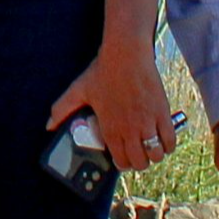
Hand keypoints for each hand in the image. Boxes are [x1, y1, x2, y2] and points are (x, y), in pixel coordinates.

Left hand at [50, 42, 179, 172]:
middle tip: (138, 154)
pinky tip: (163, 139)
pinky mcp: (162, 114)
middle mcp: (129, 130)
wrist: (126, 54)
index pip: (120, 161)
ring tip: (151, 147)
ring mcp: (147, 123)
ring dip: (154, 155)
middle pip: (140, 163)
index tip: (124, 157)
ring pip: (156, 155)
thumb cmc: (103, 71)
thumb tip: (49, 126)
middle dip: (139, 162)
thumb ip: (62, 109)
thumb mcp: (78, 90)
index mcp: (110, 128)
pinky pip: (170, 141)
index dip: (123, 163)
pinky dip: (168, 145)